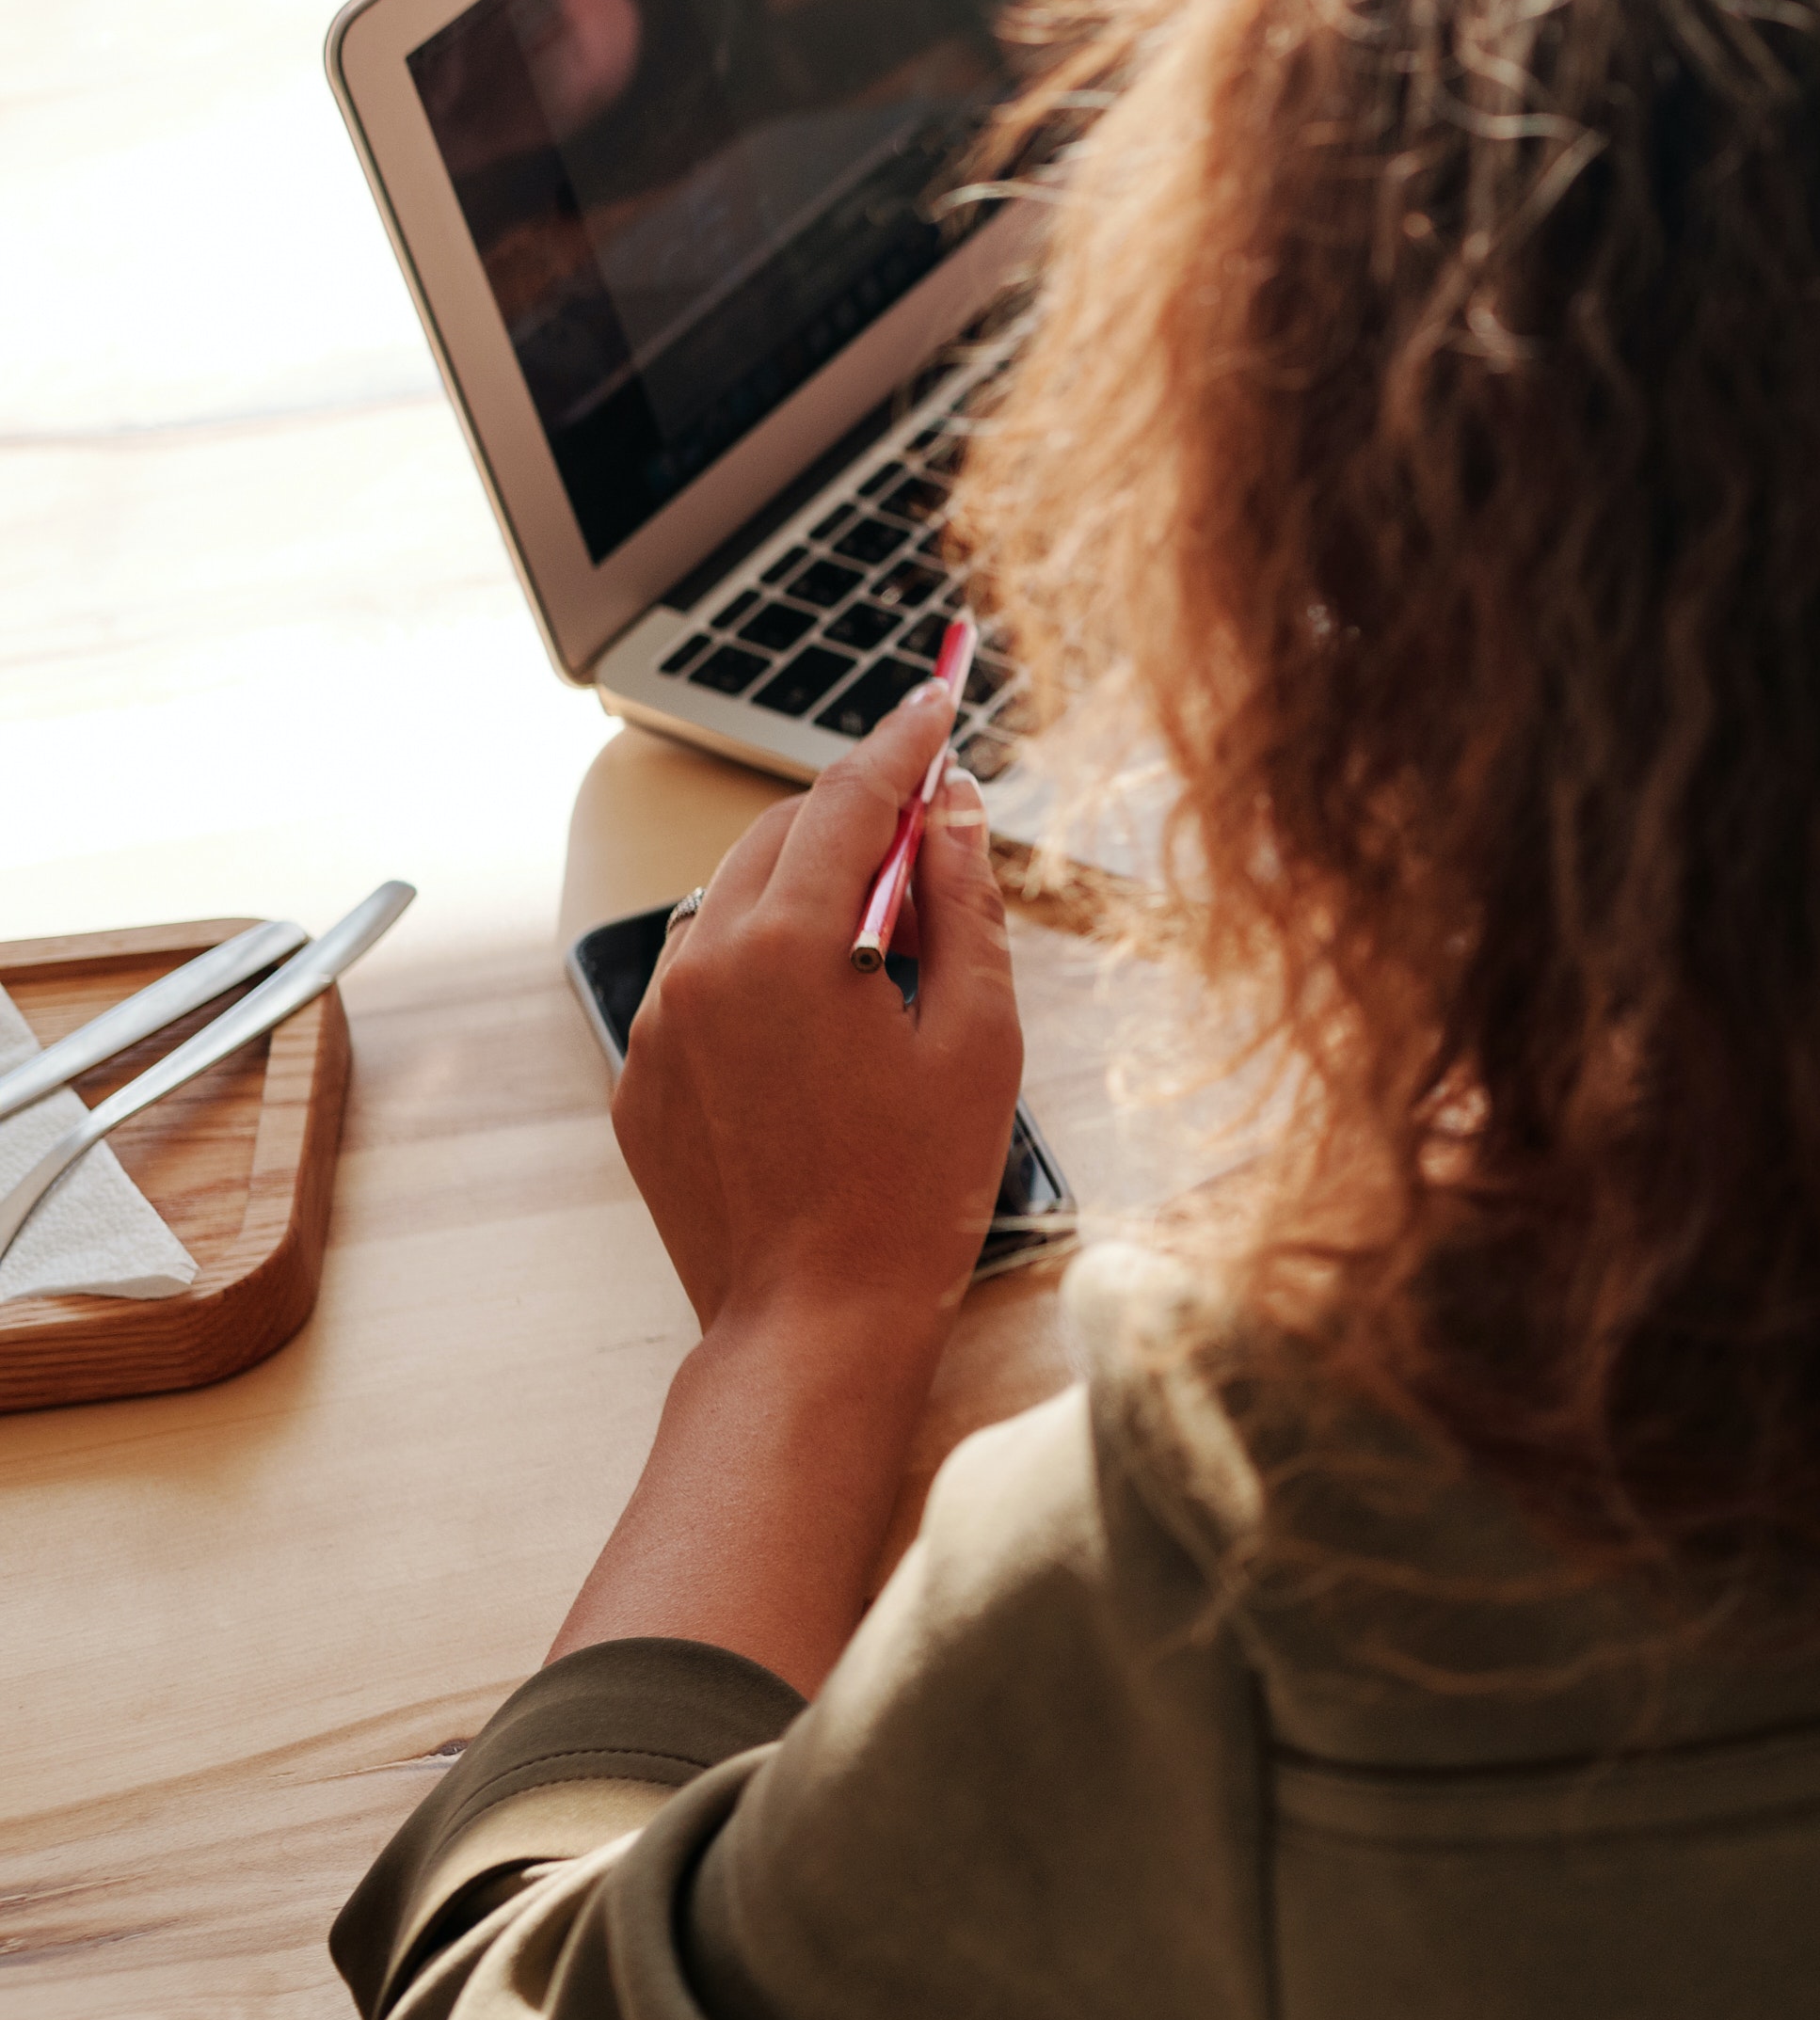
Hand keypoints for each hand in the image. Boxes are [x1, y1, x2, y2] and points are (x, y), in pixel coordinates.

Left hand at [617, 684, 1025, 1346]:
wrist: (813, 1322)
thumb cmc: (913, 1190)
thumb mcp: (977, 1034)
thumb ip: (964, 905)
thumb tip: (953, 810)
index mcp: (790, 945)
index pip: (850, 797)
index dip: (903, 741)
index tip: (938, 698)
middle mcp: (704, 967)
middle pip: (781, 834)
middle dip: (857, 815)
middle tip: (935, 837)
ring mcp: (660, 1024)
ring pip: (734, 902)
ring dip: (806, 889)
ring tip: (885, 949)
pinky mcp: (641, 1078)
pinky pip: (703, 979)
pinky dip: (762, 964)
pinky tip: (825, 1021)